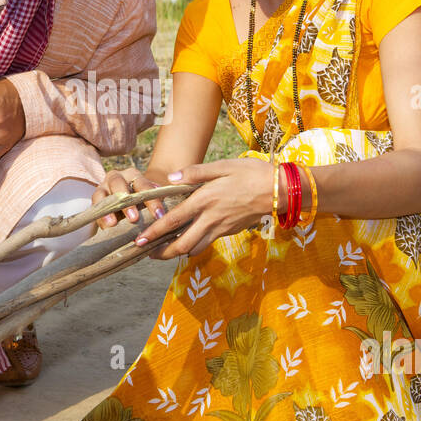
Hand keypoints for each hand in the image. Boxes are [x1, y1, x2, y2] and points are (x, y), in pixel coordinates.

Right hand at [94, 168, 167, 228]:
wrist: (123, 204)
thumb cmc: (141, 203)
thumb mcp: (150, 200)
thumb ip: (158, 204)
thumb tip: (171, 218)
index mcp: (135, 175)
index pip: (144, 185)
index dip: (153, 200)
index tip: (160, 216)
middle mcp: (118, 177)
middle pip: (121, 185)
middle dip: (127, 203)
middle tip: (134, 219)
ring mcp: (104, 186)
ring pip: (104, 193)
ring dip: (110, 209)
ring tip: (114, 224)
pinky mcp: (95, 197)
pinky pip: (95, 205)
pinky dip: (100, 216)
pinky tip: (106, 226)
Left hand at [133, 158, 272, 260]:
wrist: (280, 191)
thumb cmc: (252, 173)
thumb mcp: (223, 166)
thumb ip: (196, 172)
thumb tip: (172, 177)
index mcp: (205, 200)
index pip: (173, 220)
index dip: (155, 232)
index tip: (140, 240)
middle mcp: (211, 218)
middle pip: (182, 244)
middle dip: (162, 252)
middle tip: (147, 254)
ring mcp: (221, 228)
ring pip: (195, 248)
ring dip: (177, 252)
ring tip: (164, 251)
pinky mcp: (230, 231)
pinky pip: (207, 243)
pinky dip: (194, 246)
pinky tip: (188, 242)